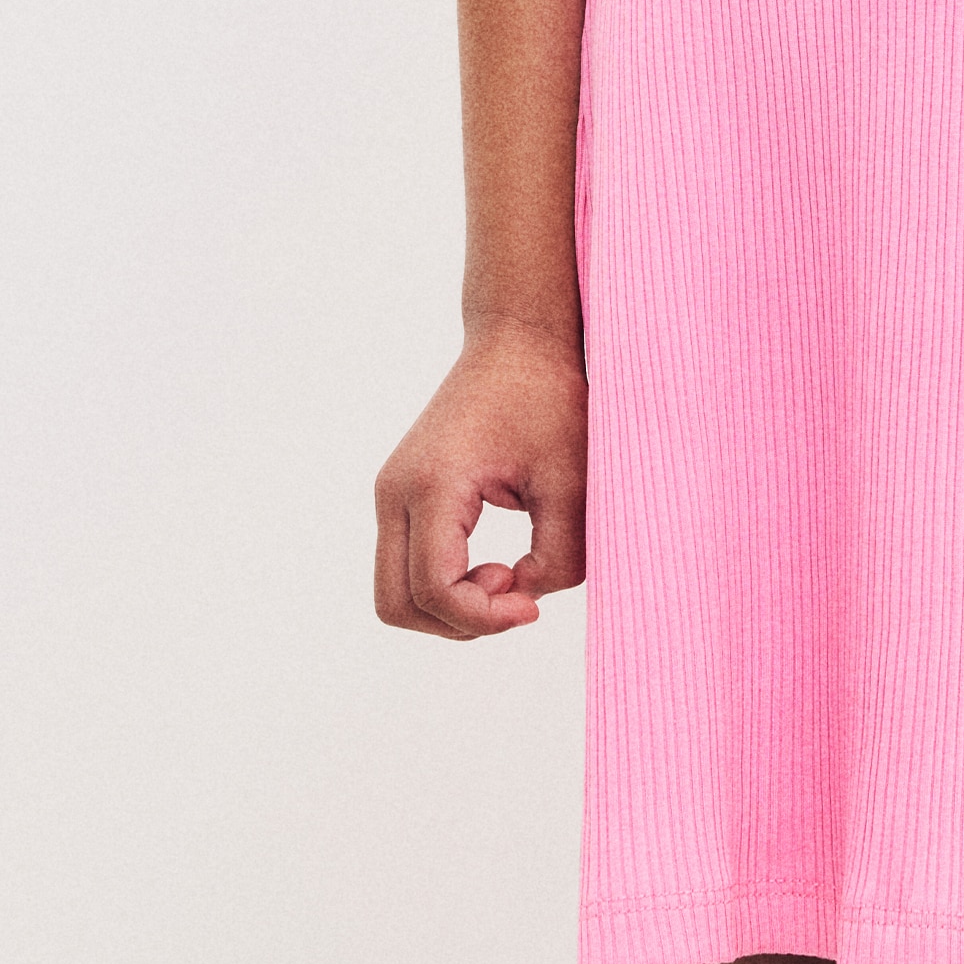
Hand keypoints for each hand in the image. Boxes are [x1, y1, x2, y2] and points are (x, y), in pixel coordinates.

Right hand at [373, 322, 589, 639]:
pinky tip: (496, 563)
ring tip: (509, 574)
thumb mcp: (572, 481)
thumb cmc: (549, 401)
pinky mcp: (402, 495)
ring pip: (396, 593)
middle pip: (396, 604)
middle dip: (460, 622)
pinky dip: (446, 585)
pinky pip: (407, 567)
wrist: (520, 342)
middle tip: (518, 595)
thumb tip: (526, 599)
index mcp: (433, 483)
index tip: (533, 606)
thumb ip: (558, 556)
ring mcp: (392, 494)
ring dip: (452, 607)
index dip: (484, 617)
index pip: (434, 588)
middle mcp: (396, 491)